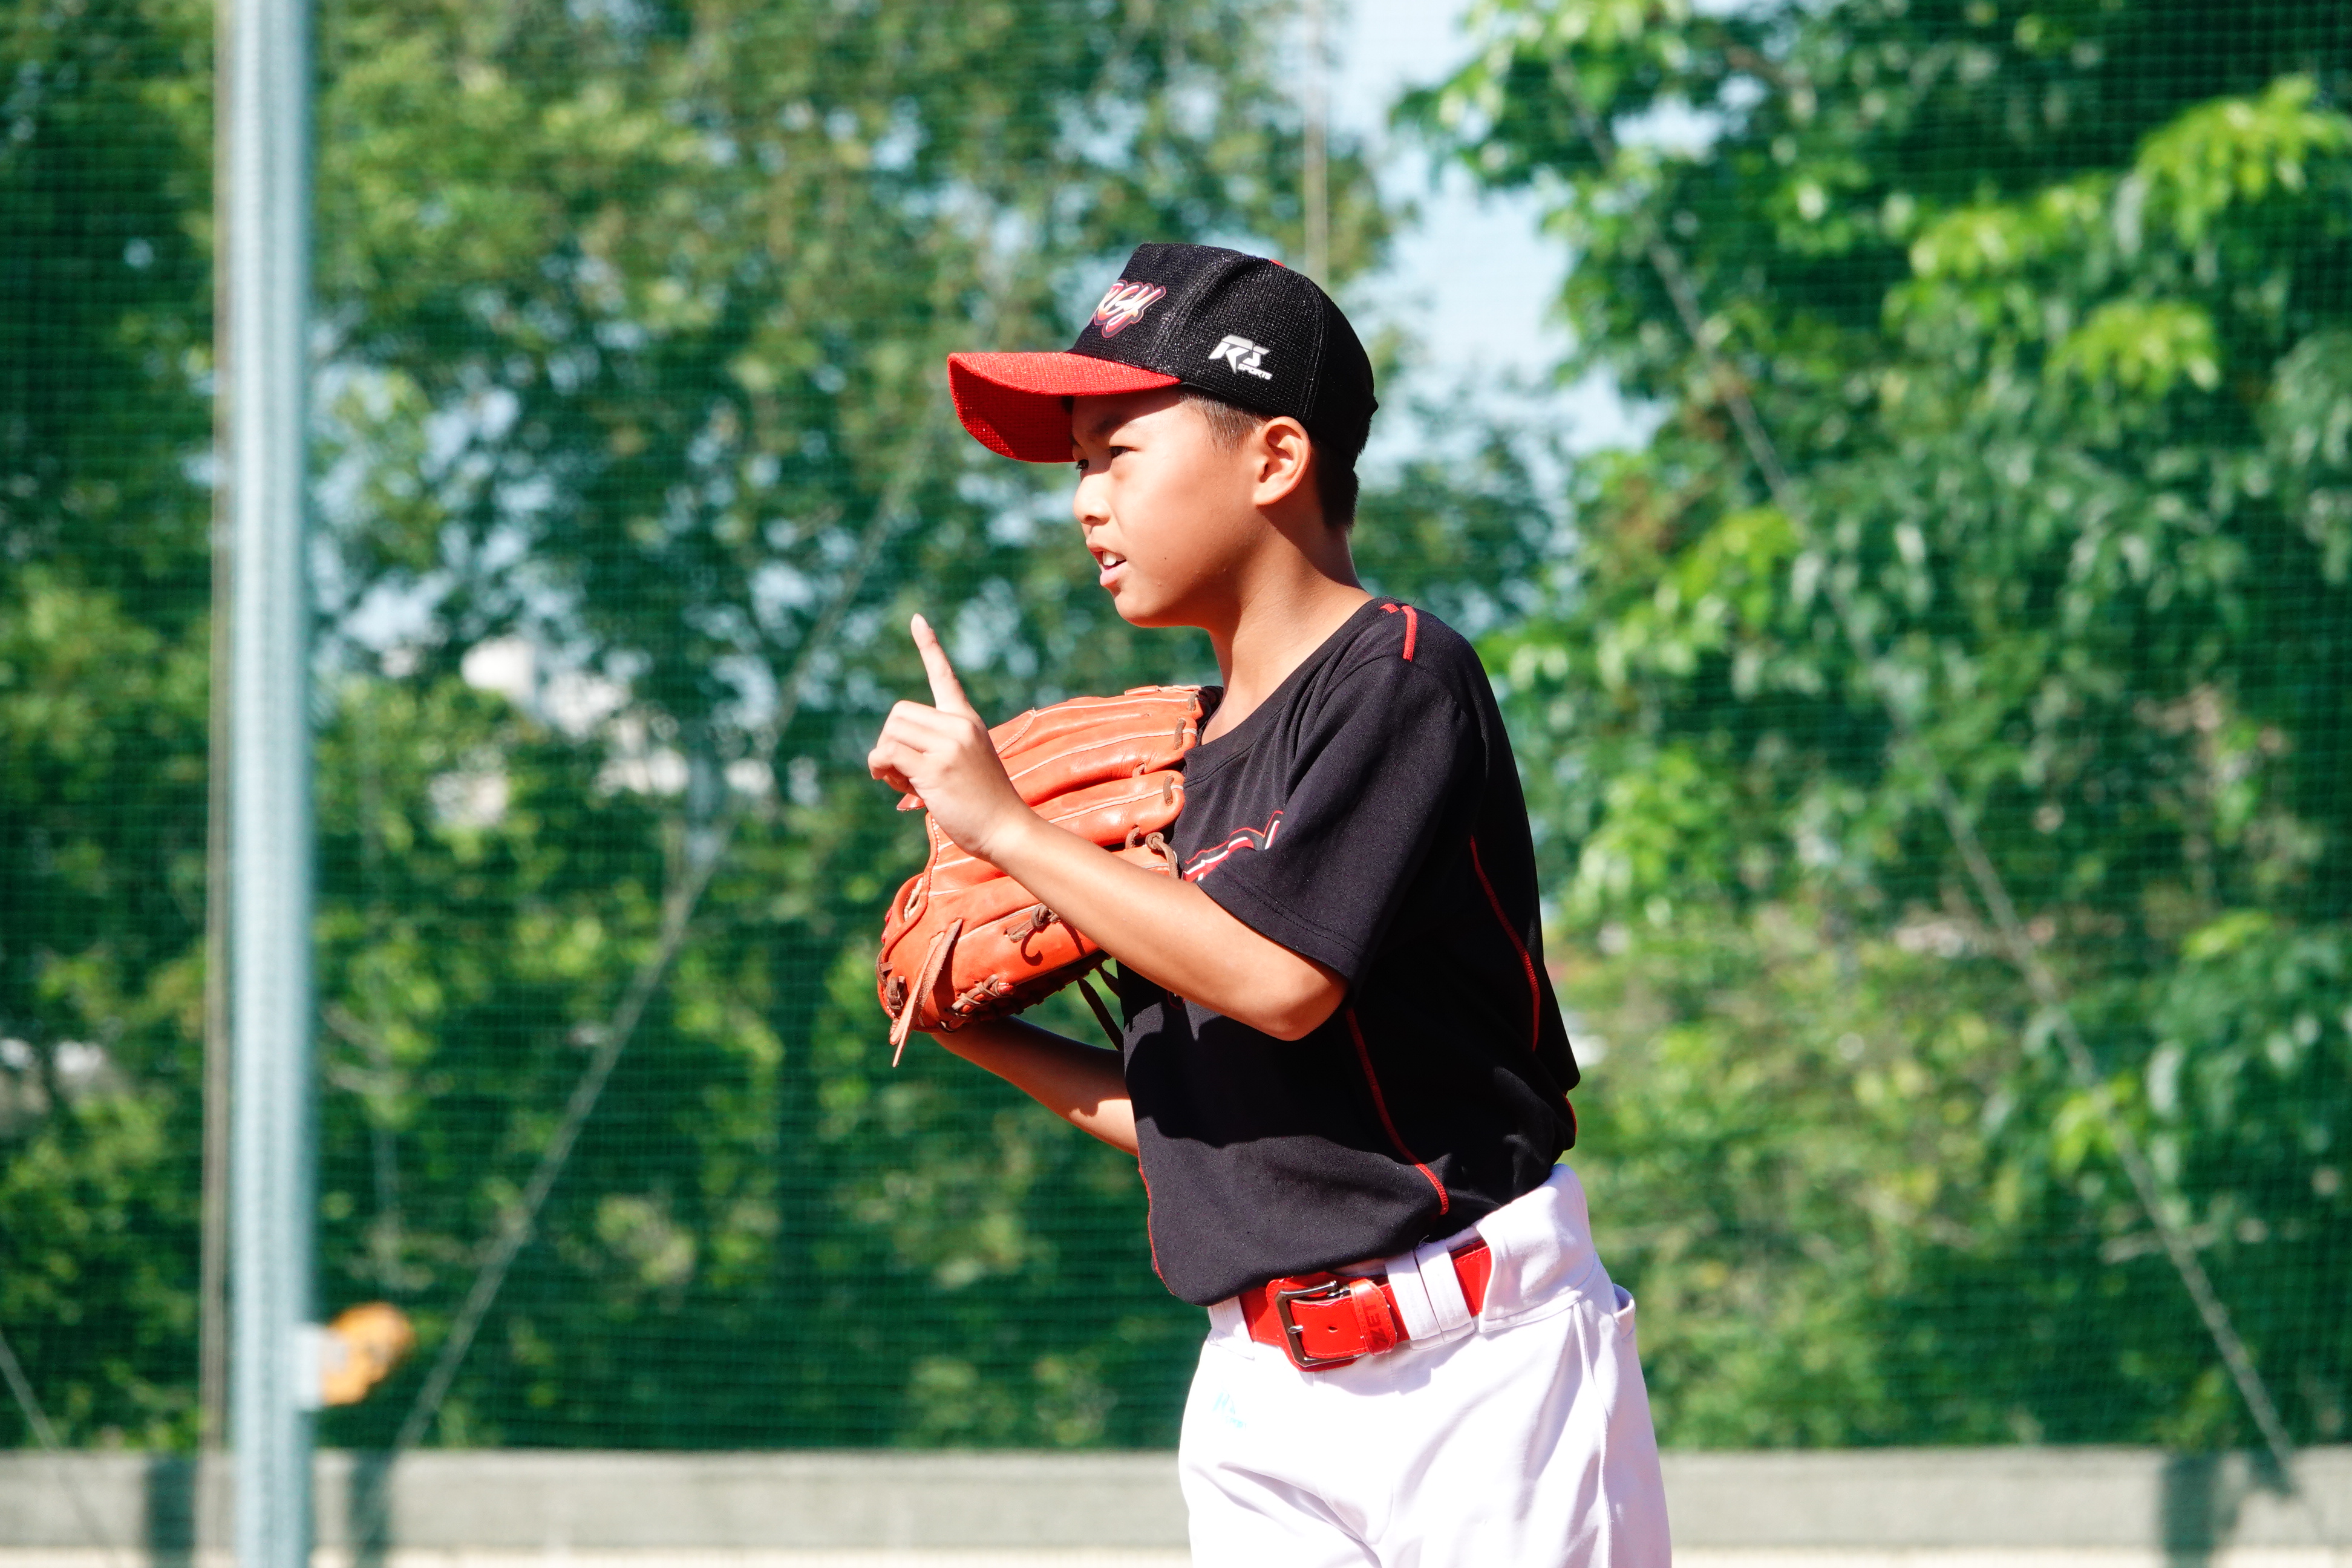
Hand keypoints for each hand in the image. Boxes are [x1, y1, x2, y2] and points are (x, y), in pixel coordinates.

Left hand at [867, 615, 1033, 862]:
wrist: (1008, 830)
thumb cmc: (984, 806)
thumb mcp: (962, 767)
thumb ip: (932, 751)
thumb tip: (885, 759)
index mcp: (968, 721)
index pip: (945, 676)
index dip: (929, 647)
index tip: (916, 619)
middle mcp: (959, 726)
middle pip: (898, 713)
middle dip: (890, 742)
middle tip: (902, 771)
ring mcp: (949, 745)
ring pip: (890, 733)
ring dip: (884, 760)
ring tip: (905, 784)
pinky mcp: (935, 768)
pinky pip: (888, 754)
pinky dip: (882, 769)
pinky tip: (898, 787)